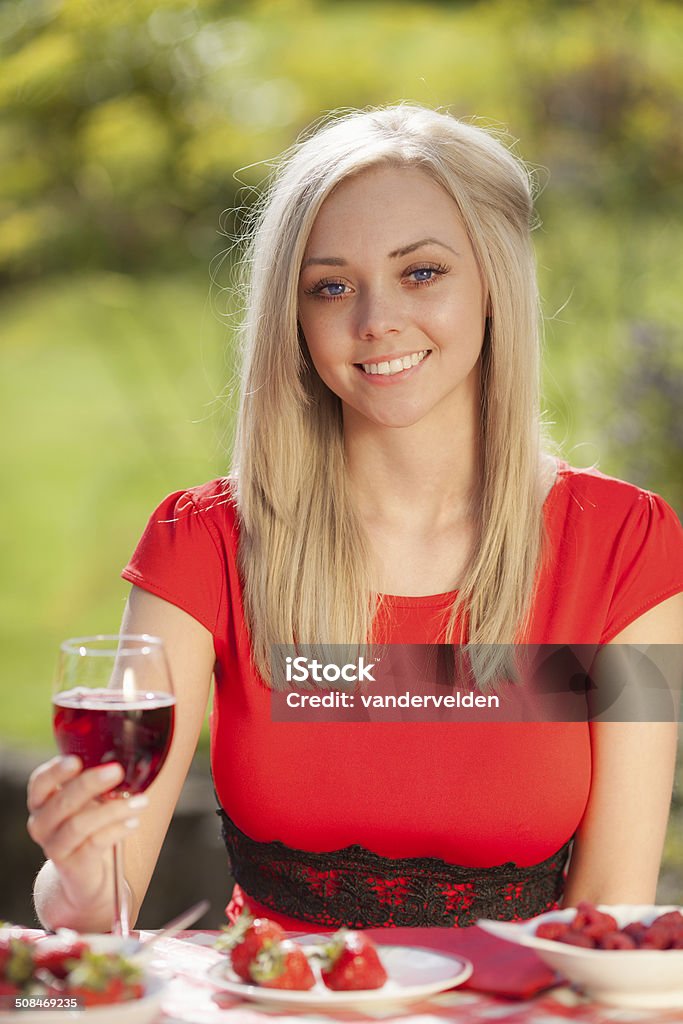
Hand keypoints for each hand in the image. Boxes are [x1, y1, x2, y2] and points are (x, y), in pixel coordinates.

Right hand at [27, 756, 146, 921]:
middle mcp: (42, 824)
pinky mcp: (73, 866)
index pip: (39, 783)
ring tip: (141, 801)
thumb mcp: (88, 800)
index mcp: (42, 802)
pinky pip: (94, 844)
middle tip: (117, 771)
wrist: (85, 876)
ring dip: (113, 809)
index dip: (55, 771)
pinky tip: (134, 821)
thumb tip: (128, 755)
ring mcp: (55, 847)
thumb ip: (96, 781)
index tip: (76, 760)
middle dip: (90, 783)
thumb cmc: (89, 826)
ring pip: (79, 824)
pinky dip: (117, 829)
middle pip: (62, 802)